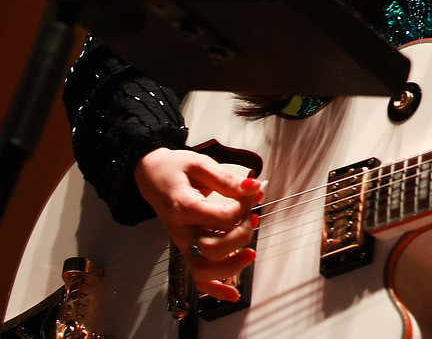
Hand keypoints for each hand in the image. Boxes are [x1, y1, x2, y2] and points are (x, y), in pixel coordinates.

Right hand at [134, 147, 263, 301]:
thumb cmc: (175, 168)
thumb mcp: (201, 164)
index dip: (243, 208)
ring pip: (204, 269)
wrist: (150, 175)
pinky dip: (215, 288)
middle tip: (252, 217)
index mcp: (183, 206)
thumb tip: (253, 188)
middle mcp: (180, 230)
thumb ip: (227, 180)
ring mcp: (182, 242)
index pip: (221, 218)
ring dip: (232, 265)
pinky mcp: (185, 248)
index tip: (252, 193)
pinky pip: (197, 277)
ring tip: (251, 252)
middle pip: (214, 247)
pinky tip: (233, 294)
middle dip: (241, 235)